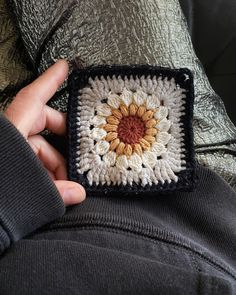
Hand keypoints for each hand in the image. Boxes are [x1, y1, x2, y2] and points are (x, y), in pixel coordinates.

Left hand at [4, 60, 85, 205]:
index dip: (49, 80)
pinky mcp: (9, 162)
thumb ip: (55, 192)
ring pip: (38, 146)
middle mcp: (10, 137)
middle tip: (80, 149)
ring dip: (55, 164)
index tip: (64, 67)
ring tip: (66, 184)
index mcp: (11, 134)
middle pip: (42, 123)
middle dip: (63, 138)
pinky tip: (55, 187)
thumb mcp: (26, 192)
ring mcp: (9, 150)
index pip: (33, 98)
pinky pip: (31, 160)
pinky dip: (44, 171)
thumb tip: (78, 193)